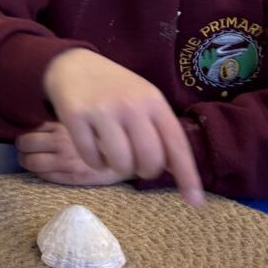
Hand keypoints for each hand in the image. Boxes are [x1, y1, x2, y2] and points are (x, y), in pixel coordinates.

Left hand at [17, 120, 125, 185]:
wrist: (134, 153)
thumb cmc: (109, 134)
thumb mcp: (87, 117)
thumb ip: (66, 118)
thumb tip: (41, 120)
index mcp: (66, 122)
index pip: (32, 125)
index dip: (27, 130)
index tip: (29, 133)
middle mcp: (62, 140)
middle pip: (25, 142)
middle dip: (23, 146)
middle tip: (25, 148)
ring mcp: (66, 159)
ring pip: (30, 161)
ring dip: (26, 161)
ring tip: (29, 160)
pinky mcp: (73, 176)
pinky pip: (45, 176)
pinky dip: (40, 173)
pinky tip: (45, 170)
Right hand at [43, 49, 203, 205]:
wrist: (73, 64)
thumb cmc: (114, 88)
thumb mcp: (143, 99)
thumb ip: (159, 130)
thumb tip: (174, 169)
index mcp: (153, 101)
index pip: (176, 144)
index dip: (187, 176)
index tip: (195, 202)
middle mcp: (130, 105)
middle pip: (149, 160)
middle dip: (144, 171)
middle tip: (136, 163)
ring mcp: (102, 110)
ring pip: (120, 163)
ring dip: (117, 168)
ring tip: (113, 154)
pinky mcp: (76, 116)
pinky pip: (92, 159)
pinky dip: (94, 162)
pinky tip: (94, 149)